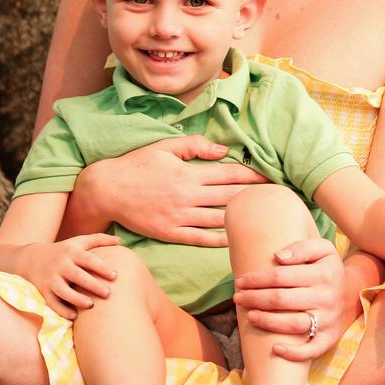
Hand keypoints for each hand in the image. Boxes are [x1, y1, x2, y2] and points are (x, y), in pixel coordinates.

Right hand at [23, 233, 120, 319]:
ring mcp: (51, 278)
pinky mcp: (43, 290)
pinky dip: (62, 310)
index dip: (102, 267)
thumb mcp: (78, 241)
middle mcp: (61, 265)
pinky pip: (52, 303)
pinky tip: (74, 316)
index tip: (115, 276)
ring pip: (63, 291)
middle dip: (93, 285)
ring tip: (90, 305)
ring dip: (77, 299)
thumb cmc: (63, 250)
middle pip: (78, 276)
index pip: (89, 260)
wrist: (31, 258)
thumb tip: (120, 241)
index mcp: (72, 252)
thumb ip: (99, 240)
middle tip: (108, 294)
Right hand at [70, 135, 268, 245]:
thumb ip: (195, 145)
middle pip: (230, 196)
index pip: (229, 173)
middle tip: (277, 198)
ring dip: (243, 218)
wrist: (107, 190)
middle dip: (255, 196)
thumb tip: (223, 149)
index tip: (271, 176)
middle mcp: (188, 195)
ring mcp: (180, 216)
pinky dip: (221, 239)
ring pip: (220, 219)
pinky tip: (236, 238)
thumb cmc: (137, 165)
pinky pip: (201, 238)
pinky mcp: (171, 233)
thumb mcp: (164, 147)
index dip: (253, 174)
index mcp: (189, 172)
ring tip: (263, 219)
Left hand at [233, 239, 345, 360]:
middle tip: (238, 298)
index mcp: (324, 273)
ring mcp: (328, 320)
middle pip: (282, 300)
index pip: (281, 276)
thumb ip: (300, 248)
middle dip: (255, 298)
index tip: (241, 281)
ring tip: (250, 316)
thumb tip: (278, 257)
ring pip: (293, 325)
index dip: (257, 279)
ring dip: (267, 322)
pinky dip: (294, 354)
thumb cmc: (325, 267)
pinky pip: (312, 350)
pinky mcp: (329, 338)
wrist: (349, 291)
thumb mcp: (321, 249)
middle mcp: (327, 297)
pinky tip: (275, 348)